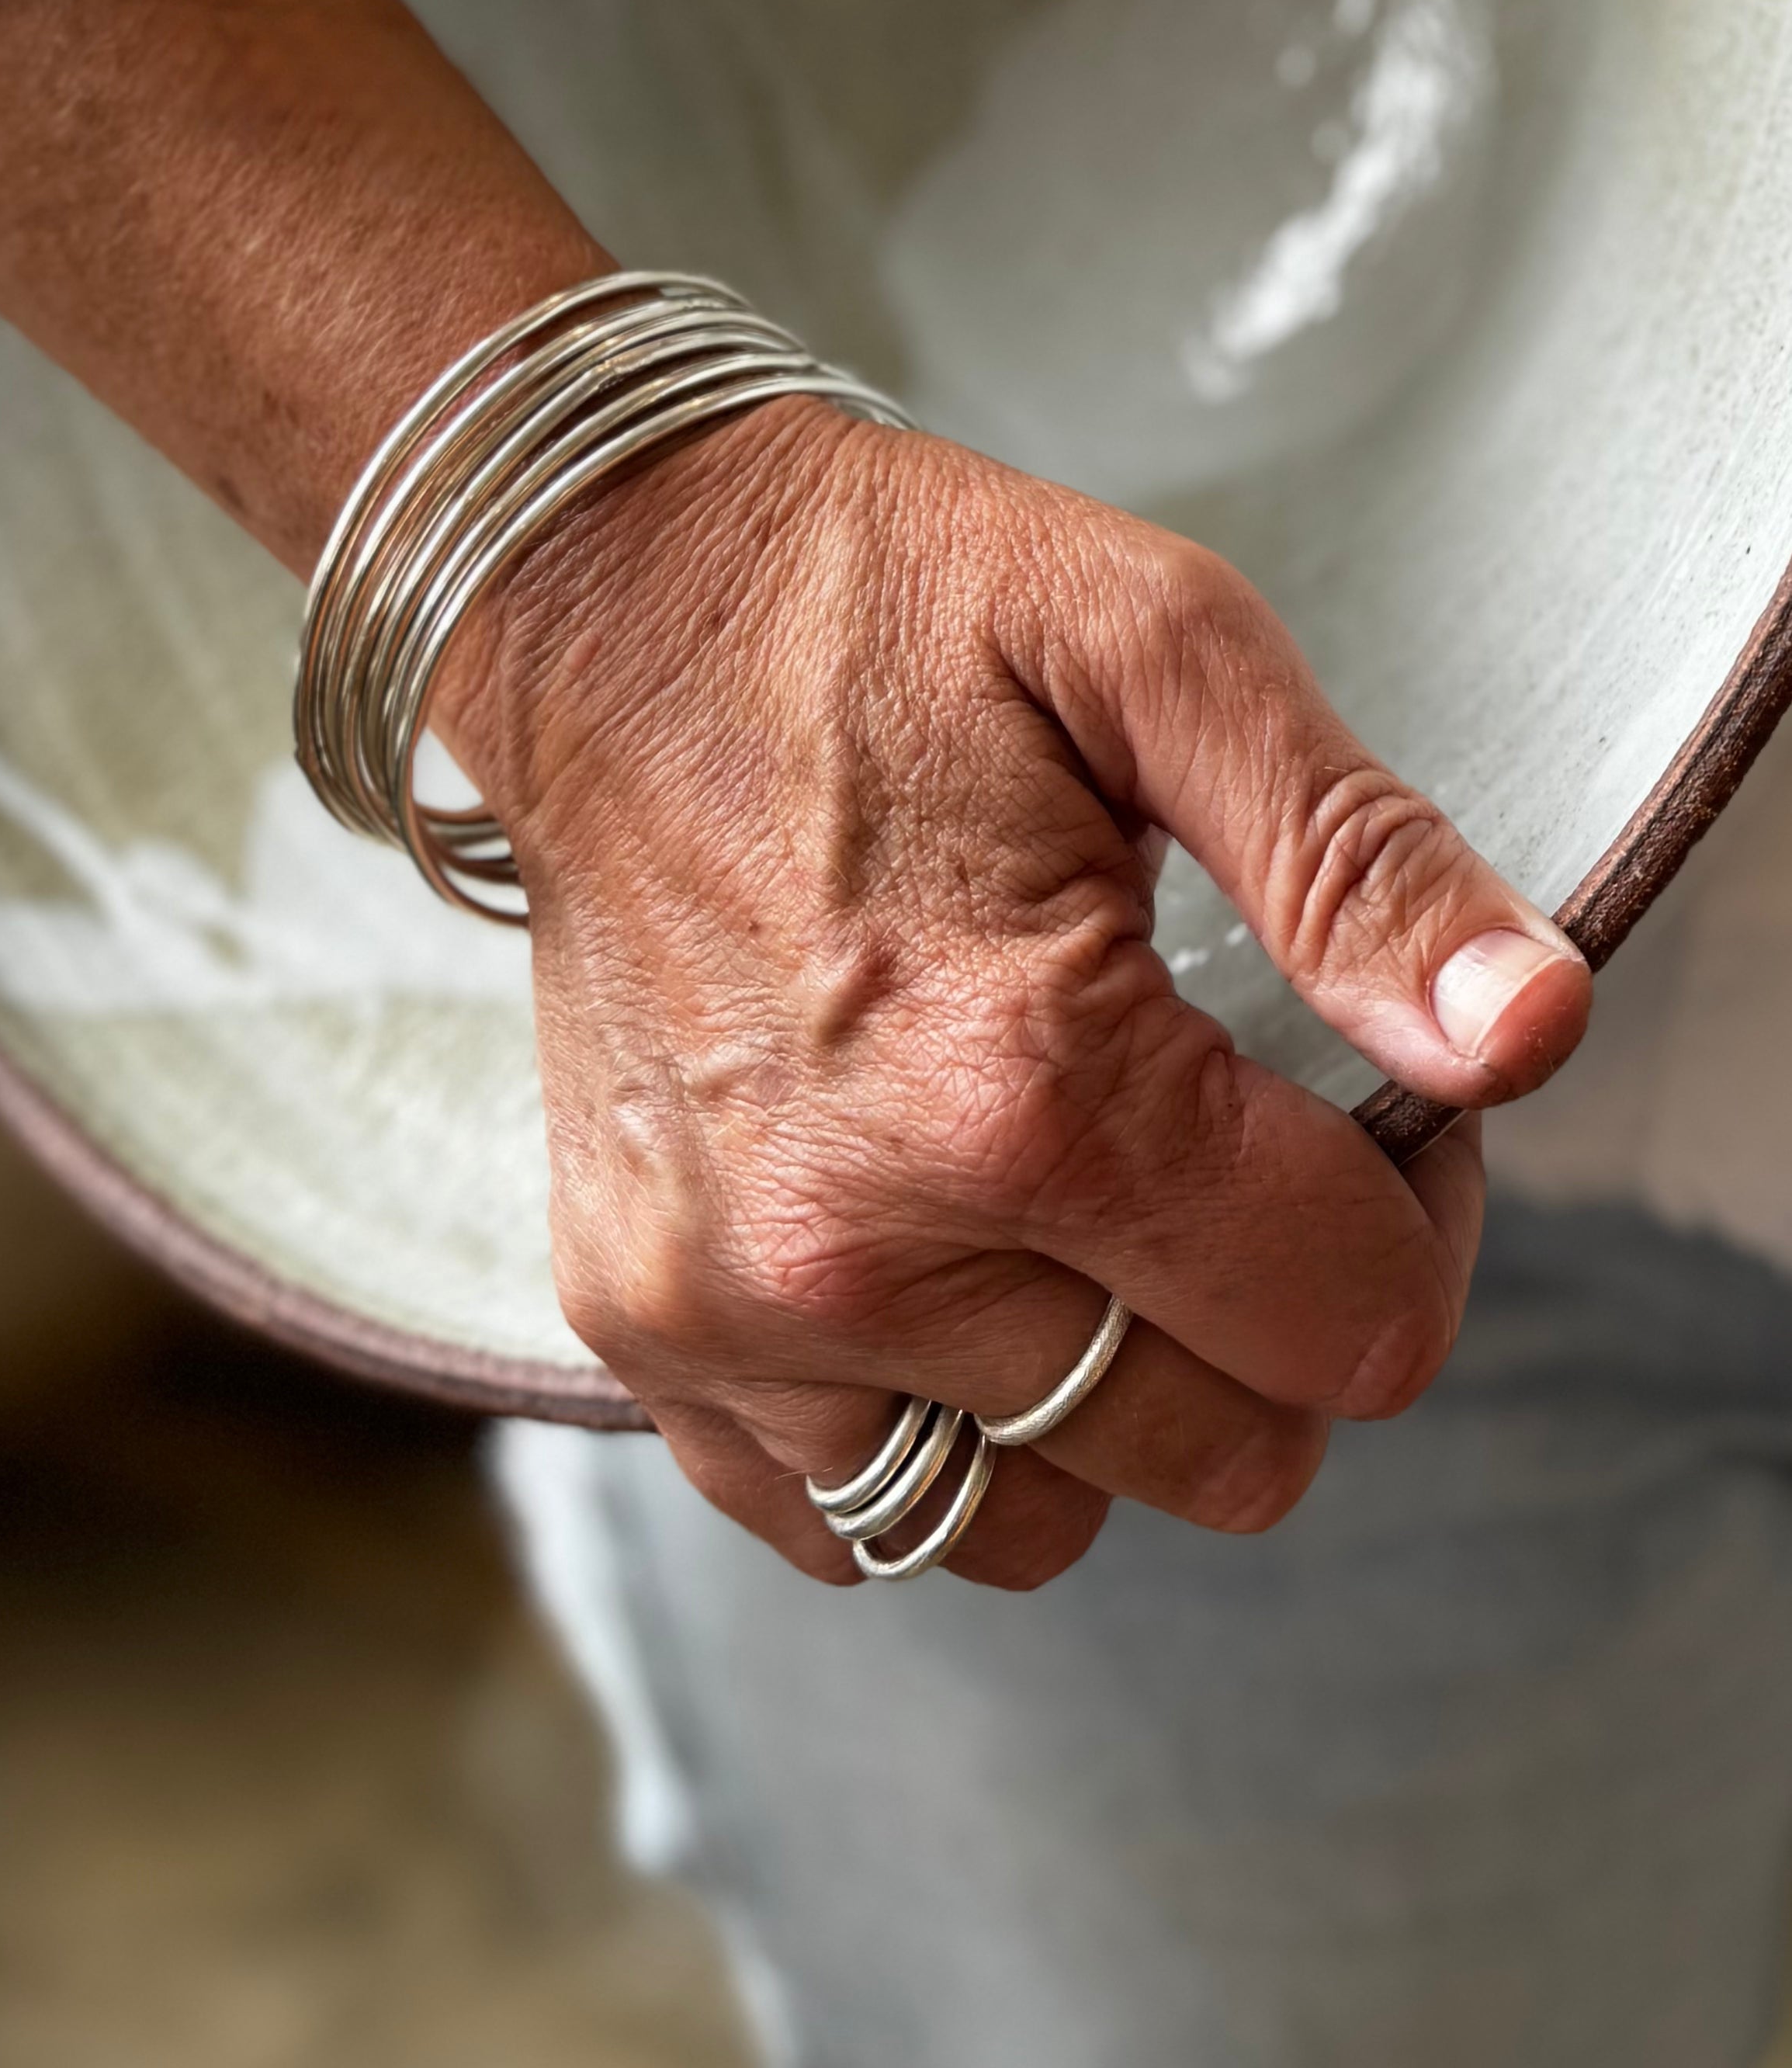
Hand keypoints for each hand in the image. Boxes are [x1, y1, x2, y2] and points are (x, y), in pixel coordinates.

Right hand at [0, 0, 1588, 1587]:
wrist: (601, 608)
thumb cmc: (876, 611)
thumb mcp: (1156, 651)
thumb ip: (1358, 861)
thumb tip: (1529, 1036)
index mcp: (1020, 1083)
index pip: (1354, 1321)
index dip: (1409, 1201)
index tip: (1349, 1094)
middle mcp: (857, 1245)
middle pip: (1225, 1453)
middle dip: (1270, 1307)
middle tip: (1209, 1134)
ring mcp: (725, 1310)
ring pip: (1048, 1521)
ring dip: (1106, 1390)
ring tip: (1057, 1198)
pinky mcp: (634, 1325)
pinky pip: (856, 1521)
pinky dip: (934, 1431)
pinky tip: (927, 1263)